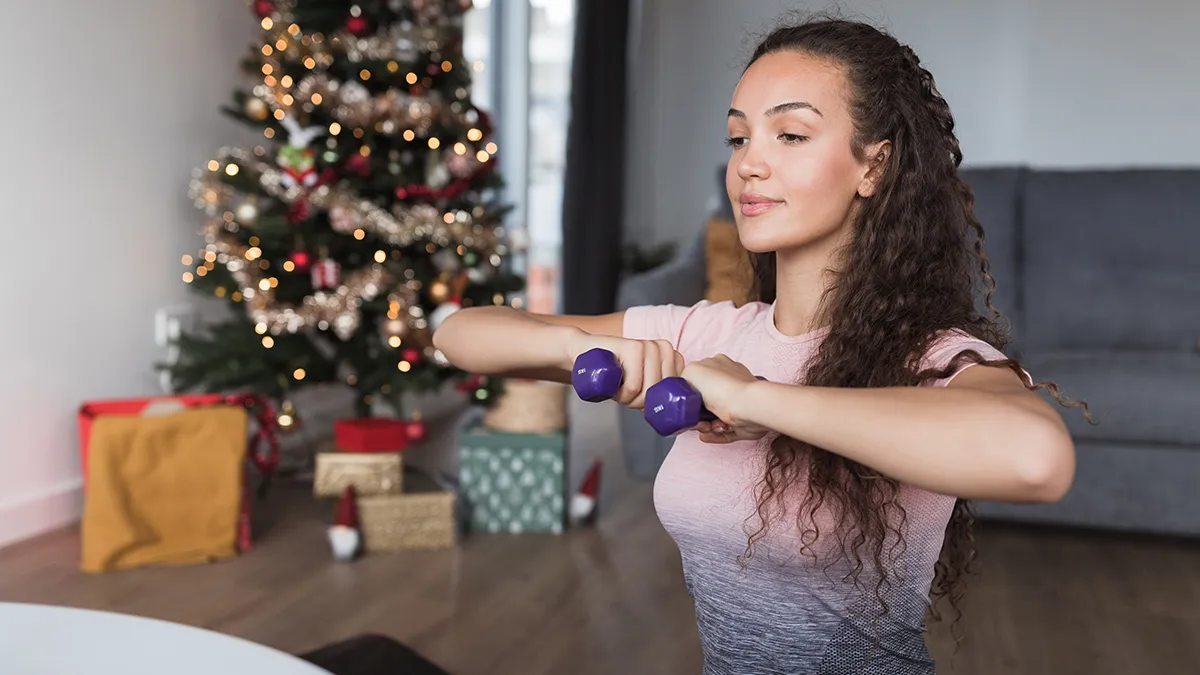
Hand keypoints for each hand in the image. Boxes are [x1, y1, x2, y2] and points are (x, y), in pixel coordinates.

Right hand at [564, 332, 683, 409]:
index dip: (652, 402)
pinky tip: (613, 382)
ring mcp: (650, 346)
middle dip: (638, 402)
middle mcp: (664, 348)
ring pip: (646, 393)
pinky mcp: (634, 347)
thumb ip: (660, 392)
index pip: (673, 394)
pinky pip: (634, 387)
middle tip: (623, 390)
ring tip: (618, 385)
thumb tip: (676, 417)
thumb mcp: (642, 383)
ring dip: (627, 399)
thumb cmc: (613, 373)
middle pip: (658, 395)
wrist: (582, 351)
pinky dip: (621, 394)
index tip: (637, 392)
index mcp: (672, 356)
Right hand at [680, 355, 769, 443]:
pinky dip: (713, 435)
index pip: (699, 380)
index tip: (684, 405)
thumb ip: (684, 376)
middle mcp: (729, 383)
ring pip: (713, 418)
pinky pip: (724, 432)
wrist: (748, 407)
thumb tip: (685, 386)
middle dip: (696, 413)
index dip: (689, 394)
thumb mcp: (692, 371)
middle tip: (695, 420)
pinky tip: (706, 436)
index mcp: (719, 367)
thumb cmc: (723, 388)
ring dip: (704, 425)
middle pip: (705, 401)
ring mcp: (737, 403)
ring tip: (705, 428)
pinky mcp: (742, 422)